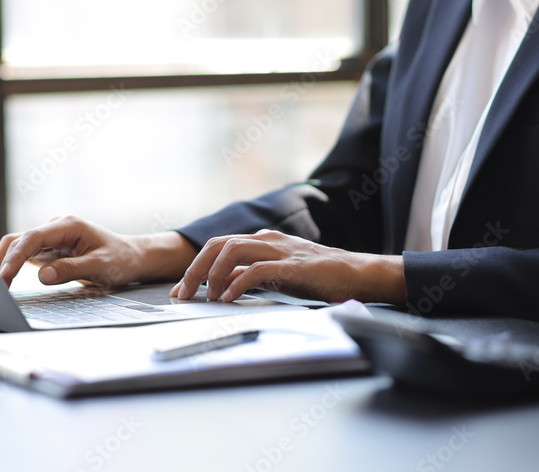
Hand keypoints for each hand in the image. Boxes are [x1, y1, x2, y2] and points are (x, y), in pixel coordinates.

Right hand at [0, 215, 196, 287]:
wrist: (131, 258)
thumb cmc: (120, 259)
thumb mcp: (101, 267)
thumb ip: (71, 270)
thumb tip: (42, 275)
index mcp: (68, 226)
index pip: (33, 238)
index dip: (15, 257)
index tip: (4, 276)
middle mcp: (56, 228)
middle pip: (19, 239)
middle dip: (4, 261)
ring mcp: (51, 238)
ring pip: (18, 245)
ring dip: (5, 263)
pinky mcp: (48, 250)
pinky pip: (25, 254)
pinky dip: (12, 266)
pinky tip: (4, 280)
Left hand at [169, 229, 405, 303]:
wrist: (357, 274)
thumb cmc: (319, 276)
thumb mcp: (276, 276)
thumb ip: (250, 276)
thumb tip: (220, 286)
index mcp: (262, 240)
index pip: (218, 246)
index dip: (195, 266)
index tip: (181, 289)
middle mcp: (267, 240)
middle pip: (218, 244)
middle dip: (195, 270)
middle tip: (182, 294)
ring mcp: (280, 250)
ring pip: (232, 250)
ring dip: (212, 274)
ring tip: (205, 297)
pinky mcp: (292, 265)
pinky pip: (256, 269)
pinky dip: (237, 283)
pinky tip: (229, 298)